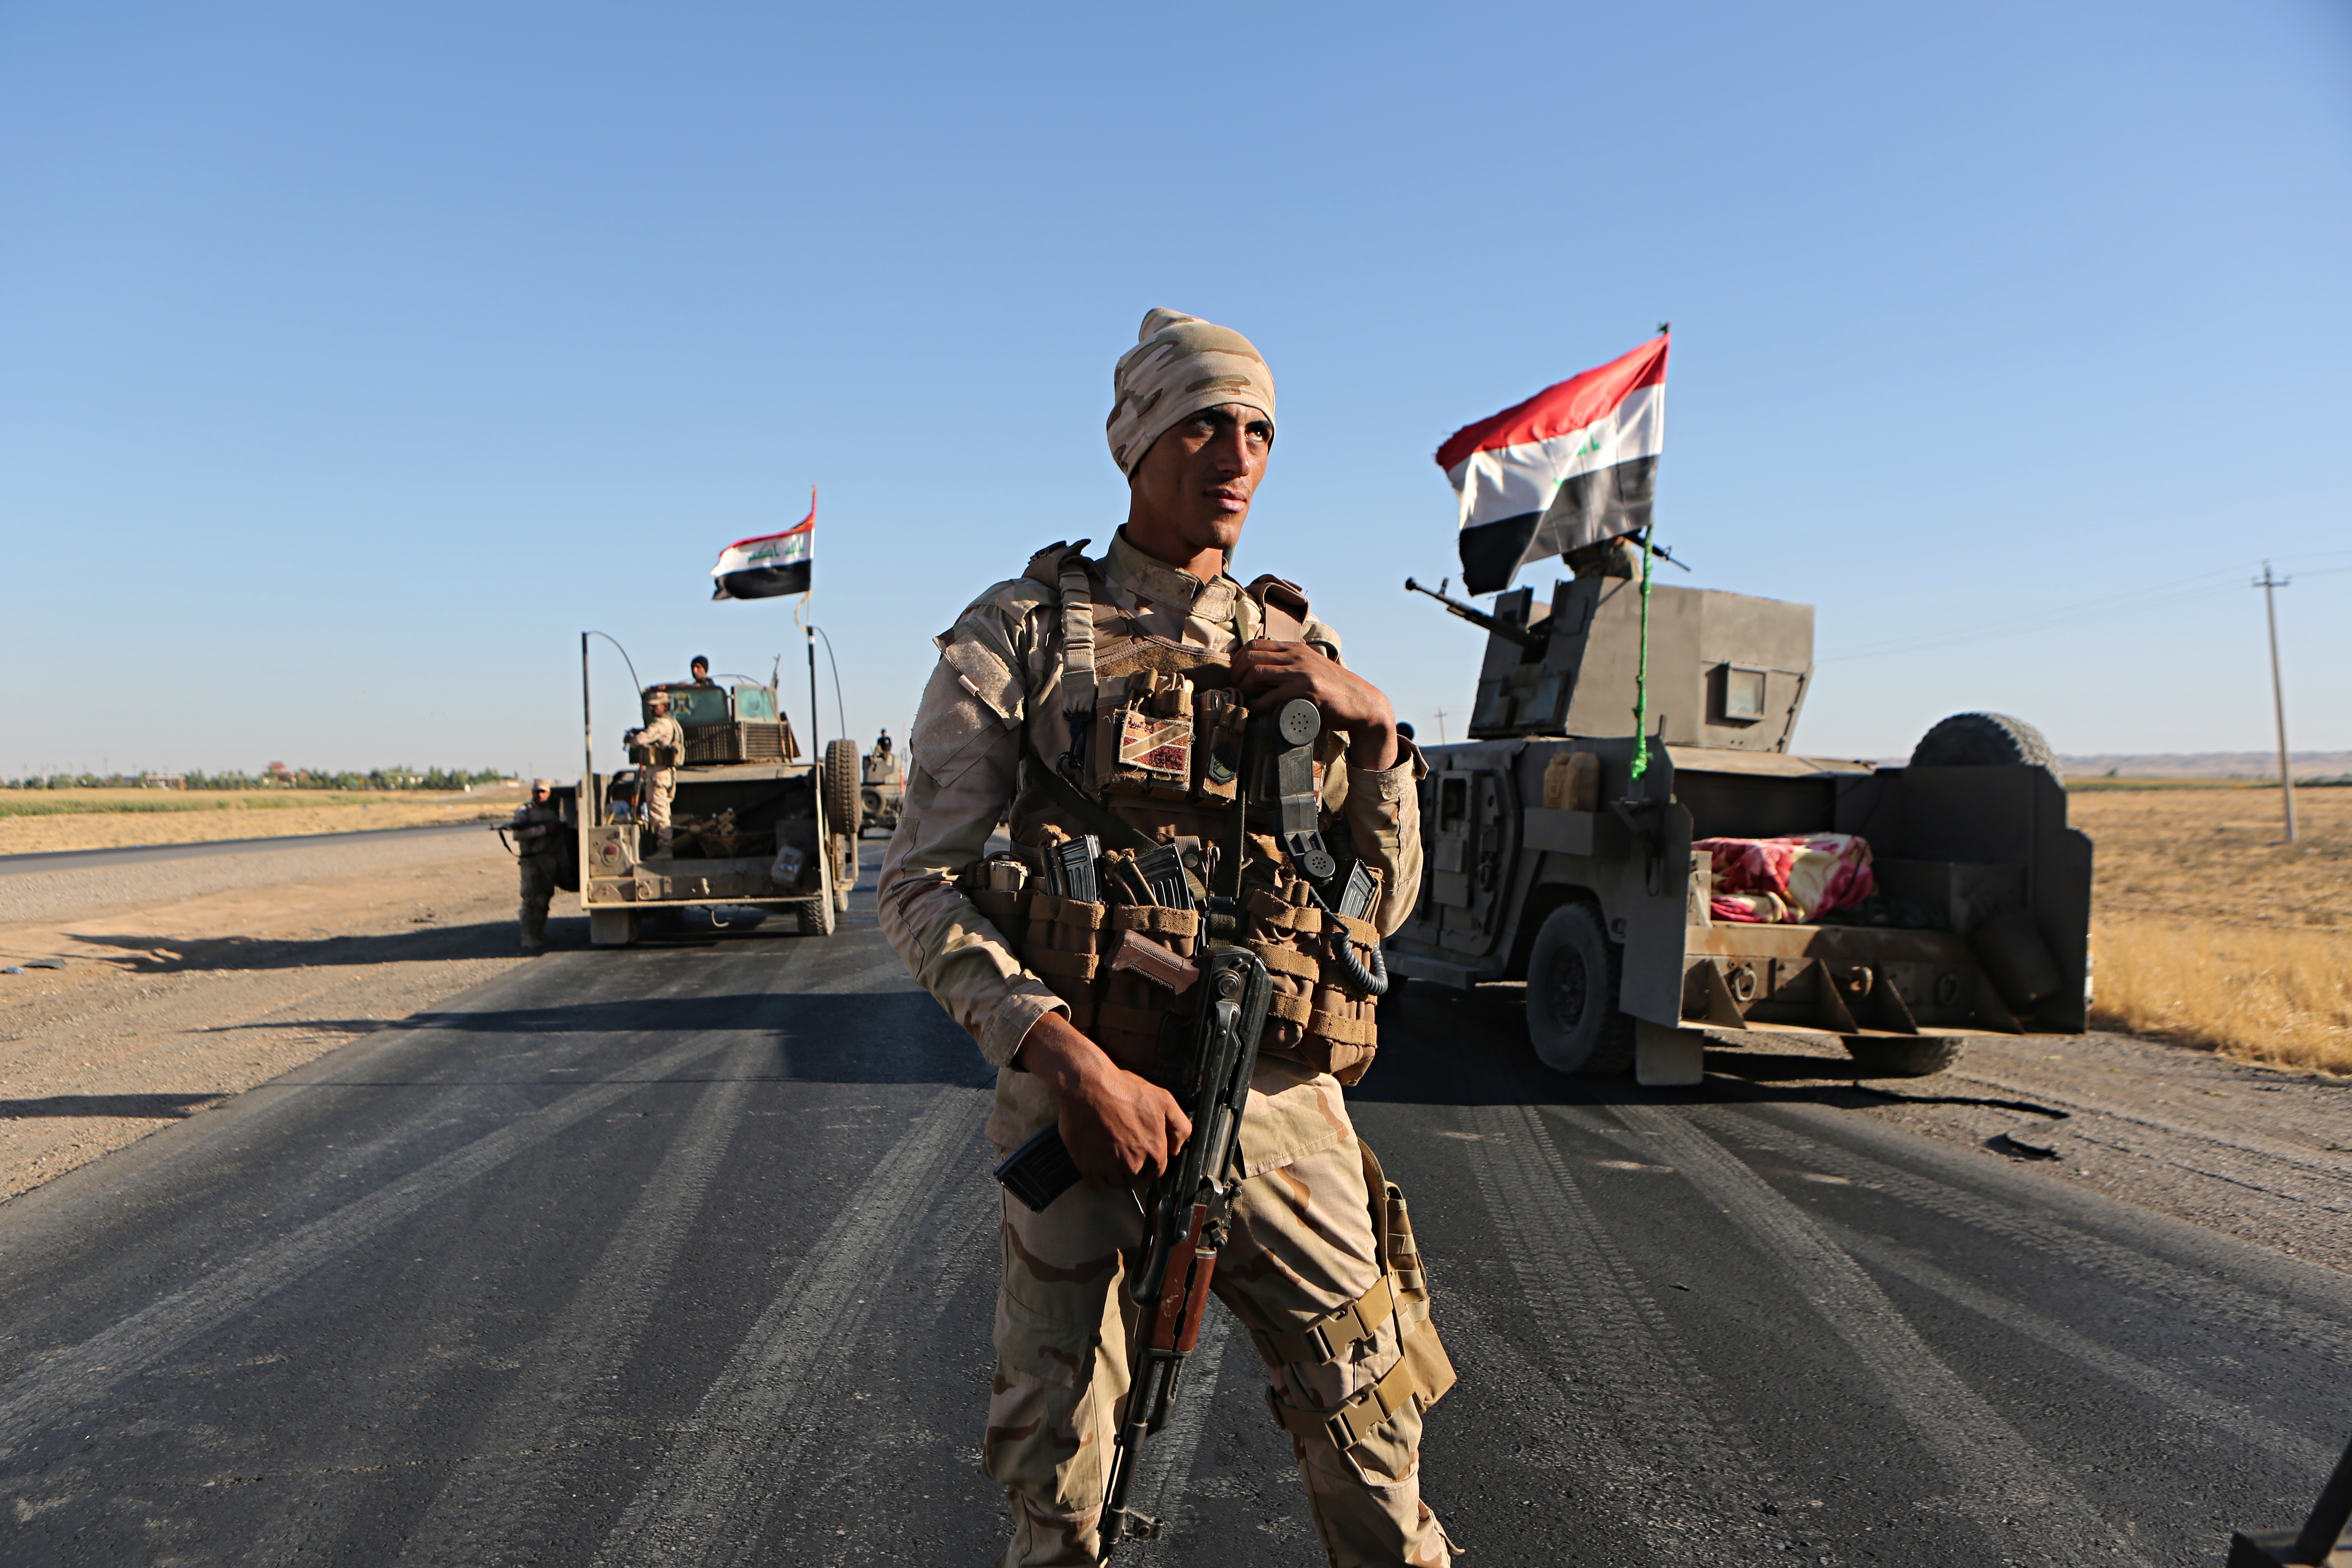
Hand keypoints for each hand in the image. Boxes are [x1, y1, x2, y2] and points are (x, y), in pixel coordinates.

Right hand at [1015, 1012, 1191, 1187]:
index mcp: (1154, 1150)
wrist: (1088, 1086)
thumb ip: (1180, 1126)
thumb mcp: (1164, 1099)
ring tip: (1107, 1149)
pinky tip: (1096, 1158)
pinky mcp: (1089, 1168)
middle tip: (1122, 1145)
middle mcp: (1134, 1164)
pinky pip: (1097, 1185)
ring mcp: (1110, 1167)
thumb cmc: (1124, 1089)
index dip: (1150, 1163)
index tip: (1140, 1154)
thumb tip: (1177, 1149)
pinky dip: (1097, 1176)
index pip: (1157, 1171)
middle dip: (1131, 1165)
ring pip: (1116, 1182)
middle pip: (1136, 1177)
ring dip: (1113, 1171)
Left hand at [1235, 639, 1399, 770]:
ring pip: (1257, 673)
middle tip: (1236, 690)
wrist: (1360, 701)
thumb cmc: (1332, 690)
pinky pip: (1272, 696)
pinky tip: (1256, 711)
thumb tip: (1261, 672)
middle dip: (1237, 674)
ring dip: (1244, 688)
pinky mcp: (1308, 689)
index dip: (1238, 660)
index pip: (1254, 644)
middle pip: (1251, 657)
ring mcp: (1302, 671)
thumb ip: (1290, 666)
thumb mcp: (1309, 668)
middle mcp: (1297, 655)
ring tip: (1244, 700)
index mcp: (1295, 648)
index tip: (1236, 676)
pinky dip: (1258, 705)